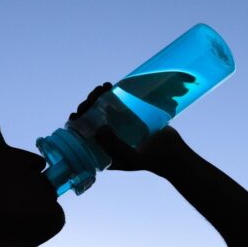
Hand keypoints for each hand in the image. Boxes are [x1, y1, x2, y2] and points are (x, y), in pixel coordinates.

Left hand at [72, 81, 193, 175]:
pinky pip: (114, 104)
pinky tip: (109, 87)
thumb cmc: (150, 159)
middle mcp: (106, 140)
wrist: (172, 153)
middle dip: (87, 106)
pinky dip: (109, 95)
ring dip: (96, 98)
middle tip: (93, 96)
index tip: (77, 114)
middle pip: (90, 120)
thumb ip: (114, 146)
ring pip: (100, 110)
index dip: (75, 125)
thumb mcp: (129, 157)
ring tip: (102, 88)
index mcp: (101, 153)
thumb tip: (99, 128)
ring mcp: (117, 128)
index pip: (81, 138)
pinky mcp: (128, 118)